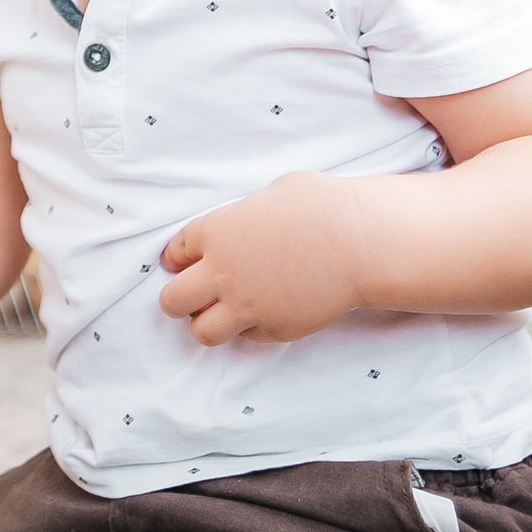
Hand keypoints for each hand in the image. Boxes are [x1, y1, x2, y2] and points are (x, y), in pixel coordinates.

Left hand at [158, 170, 368, 345]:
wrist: (360, 242)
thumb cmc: (322, 206)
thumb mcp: (272, 194)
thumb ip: (245, 216)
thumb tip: (245, 225)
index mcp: (216, 232)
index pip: (174, 254)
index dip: (179, 259)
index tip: (186, 263)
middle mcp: (222, 273)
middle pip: (172, 301)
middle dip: (180, 298)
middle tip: (198, 294)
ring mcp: (245, 306)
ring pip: (201, 331)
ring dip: (209, 322)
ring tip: (228, 310)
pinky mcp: (272, 329)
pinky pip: (246, 337)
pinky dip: (251, 328)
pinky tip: (269, 310)